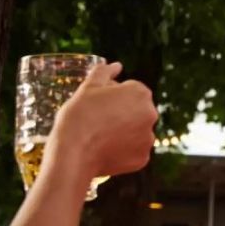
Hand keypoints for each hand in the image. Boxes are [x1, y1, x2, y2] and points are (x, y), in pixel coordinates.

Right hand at [48, 62, 157, 180]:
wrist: (73, 154)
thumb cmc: (79, 116)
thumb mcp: (88, 87)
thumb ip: (104, 72)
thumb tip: (116, 66)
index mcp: (141, 93)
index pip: (129, 90)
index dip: (111, 96)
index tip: (97, 105)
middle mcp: (151, 114)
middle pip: (135, 110)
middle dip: (121, 113)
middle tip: (97, 121)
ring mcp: (148, 138)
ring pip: (135, 131)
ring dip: (123, 132)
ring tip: (100, 136)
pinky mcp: (142, 159)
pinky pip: (133, 151)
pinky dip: (122, 151)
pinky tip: (105, 150)